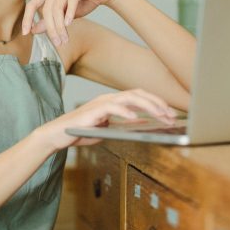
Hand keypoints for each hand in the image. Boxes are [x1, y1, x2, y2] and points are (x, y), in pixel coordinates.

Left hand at [21, 0, 120, 45]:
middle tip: (57, 42)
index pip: (33, 4)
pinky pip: (72, 0)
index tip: (26, 33)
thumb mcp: (64, 14)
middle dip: (51, 28)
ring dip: (61, 26)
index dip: (27, 18)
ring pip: (58, 6)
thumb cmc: (83, 1)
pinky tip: (70, 24)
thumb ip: (50, 21)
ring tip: (65, 38)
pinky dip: (70, 13)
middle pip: (47, 9)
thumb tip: (33, 30)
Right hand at [35, 89, 176, 150]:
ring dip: (147, 105)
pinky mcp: (93, 111)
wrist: (58, 135)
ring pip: (129, 98)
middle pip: (138, 94)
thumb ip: (124, 124)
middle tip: (171, 115)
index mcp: (113, 101)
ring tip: (160, 114)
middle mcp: (109, 98)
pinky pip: (112, 107)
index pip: (139, 96)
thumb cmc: (81, 132)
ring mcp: (101, 103)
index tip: (170, 113)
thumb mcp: (108, 129)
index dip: (156, 102)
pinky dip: (124, 111)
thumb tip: (143, 123)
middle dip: (157, 103)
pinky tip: (135, 117)